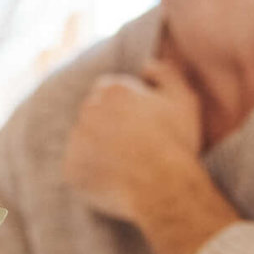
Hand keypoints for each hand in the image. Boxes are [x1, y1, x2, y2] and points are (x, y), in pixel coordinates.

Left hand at [64, 58, 202, 222]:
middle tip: (132, 146)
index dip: (124, 106)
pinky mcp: (70, 168)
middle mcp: (88, 109)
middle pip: (93, 114)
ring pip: (84, 141)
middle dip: (108, 125)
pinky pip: (77, 168)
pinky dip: (90, 173)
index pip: (107, 90)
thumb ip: (165, 74)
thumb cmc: (177, 143)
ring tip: (124, 165)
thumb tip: (145, 66)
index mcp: (112, 90)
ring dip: (97, 148)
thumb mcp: (184, 100)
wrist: (165, 187)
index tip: (138, 124)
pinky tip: (113, 180)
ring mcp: (76, 140)